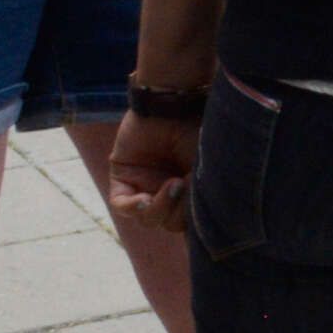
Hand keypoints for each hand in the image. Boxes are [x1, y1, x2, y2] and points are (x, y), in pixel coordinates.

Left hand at [105, 110, 200, 245]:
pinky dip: (134, 207)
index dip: (197, 225)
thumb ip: (203, 199)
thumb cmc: (201, 129)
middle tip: (187, 187)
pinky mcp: (123, 176)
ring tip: (172, 184)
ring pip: (147, 218)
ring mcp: (145, 184)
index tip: (205, 218)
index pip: (191, 221)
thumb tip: (205, 229)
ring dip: (159, 208)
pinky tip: (146, 198)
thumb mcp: (210, 169)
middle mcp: (168, 188)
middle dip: (179, 212)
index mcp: (192, 187)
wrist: (175, 102)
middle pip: (170, 223)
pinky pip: (123, 205)